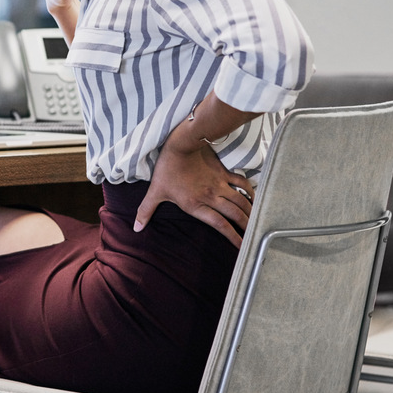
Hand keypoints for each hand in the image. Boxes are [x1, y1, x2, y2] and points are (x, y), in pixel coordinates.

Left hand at [134, 143, 253, 247]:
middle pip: (235, 216)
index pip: (220, 226)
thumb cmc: (167, 169)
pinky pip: (241, 183)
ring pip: (241, 202)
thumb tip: (136, 229)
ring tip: (256, 223)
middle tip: (253, 238)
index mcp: (196, 205)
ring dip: (250, 213)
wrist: (181, 144)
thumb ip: (146, 211)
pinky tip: (253, 198)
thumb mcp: (155, 192)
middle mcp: (212, 197)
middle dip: (246, 228)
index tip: (241, 248)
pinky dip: (249, 191)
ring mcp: (220, 185)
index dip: (233, 238)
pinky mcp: (223, 173)